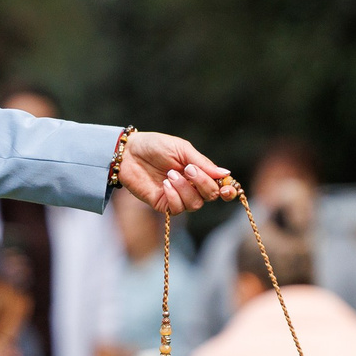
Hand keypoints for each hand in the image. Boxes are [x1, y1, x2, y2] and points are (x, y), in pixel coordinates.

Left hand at [116, 131, 233, 215]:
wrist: (128, 153)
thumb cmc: (155, 146)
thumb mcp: (181, 149)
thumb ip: (203, 163)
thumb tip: (226, 174)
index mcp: (199, 171)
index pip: (219, 186)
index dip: (227, 190)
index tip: (227, 188)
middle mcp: (191, 186)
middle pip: (210, 196)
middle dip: (203, 184)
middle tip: (189, 169)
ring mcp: (178, 196)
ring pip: (195, 204)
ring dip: (185, 189)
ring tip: (170, 175)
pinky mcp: (164, 204)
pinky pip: (178, 208)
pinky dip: (174, 197)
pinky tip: (165, 184)